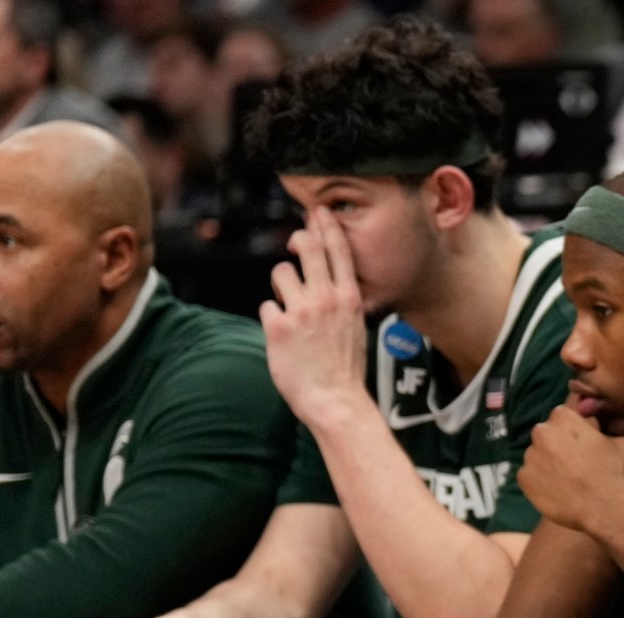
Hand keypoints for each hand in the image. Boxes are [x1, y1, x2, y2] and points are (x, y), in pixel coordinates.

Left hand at [260, 207, 373, 428]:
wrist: (336, 400)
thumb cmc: (345, 370)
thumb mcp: (356, 328)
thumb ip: (341, 304)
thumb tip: (323, 285)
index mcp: (350, 299)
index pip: (339, 252)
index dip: (327, 227)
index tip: (319, 212)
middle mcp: (327, 299)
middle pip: (309, 248)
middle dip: (300, 238)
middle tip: (296, 239)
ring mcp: (302, 310)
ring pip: (281, 273)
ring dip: (280, 286)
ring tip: (288, 307)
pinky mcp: (278, 326)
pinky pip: (267, 306)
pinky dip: (272, 319)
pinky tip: (283, 337)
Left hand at [518, 405, 623, 531]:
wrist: (603, 507)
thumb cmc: (614, 471)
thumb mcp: (619, 442)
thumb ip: (600, 432)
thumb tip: (595, 433)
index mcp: (563, 417)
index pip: (562, 417)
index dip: (571, 432)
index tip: (580, 445)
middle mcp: (541, 431)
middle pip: (545, 436)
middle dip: (555, 446)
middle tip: (573, 464)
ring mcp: (529, 455)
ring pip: (536, 457)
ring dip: (547, 465)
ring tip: (565, 481)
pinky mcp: (523, 478)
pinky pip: (530, 477)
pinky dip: (540, 483)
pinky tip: (557, 492)